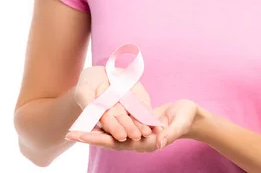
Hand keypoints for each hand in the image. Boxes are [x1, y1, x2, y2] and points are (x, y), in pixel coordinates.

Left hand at [65, 99, 205, 151]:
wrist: (191, 117)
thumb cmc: (186, 118)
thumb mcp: (179, 124)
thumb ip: (170, 134)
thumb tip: (158, 144)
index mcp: (145, 143)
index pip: (117, 143)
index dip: (98, 139)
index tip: (81, 137)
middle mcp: (137, 141)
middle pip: (108, 140)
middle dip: (89, 137)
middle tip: (69, 133)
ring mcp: (136, 134)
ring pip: (111, 134)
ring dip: (94, 130)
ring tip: (74, 127)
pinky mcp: (136, 126)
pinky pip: (117, 126)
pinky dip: (105, 122)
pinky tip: (93, 117)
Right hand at [73, 66, 152, 141]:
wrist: (102, 73)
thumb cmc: (88, 84)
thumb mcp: (83, 90)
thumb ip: (87, 101)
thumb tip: (89, 110)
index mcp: (103, 116)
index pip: (109, 124)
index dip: (115, 129)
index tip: (121, 136)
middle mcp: (118, 116)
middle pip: (125, 123)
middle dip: (131, 130)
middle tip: (136, 136)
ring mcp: (130, 109)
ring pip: (137, 119)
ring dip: (143, 126)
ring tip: (148, 132)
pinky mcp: (141, 101)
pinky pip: (146, 110)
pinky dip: (151, 117)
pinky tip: (157, 123)